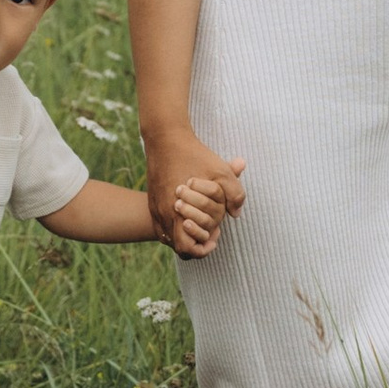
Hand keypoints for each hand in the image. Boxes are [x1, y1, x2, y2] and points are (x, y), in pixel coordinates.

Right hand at [143, 125, 242, 255]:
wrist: (165, 138)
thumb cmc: (194, 155)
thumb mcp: (221, 172)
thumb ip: (234, 194)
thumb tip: (236, 214)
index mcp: (178, 212)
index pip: (187, 249)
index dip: (203, 248)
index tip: (215, 236)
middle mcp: (163, 214)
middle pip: (178, 246)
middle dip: (196, 241)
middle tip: (210, 230)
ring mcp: (155, 208)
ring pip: (168, 237)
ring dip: (185, 234)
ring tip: (200, 220)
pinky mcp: (152, 201)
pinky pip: (161, 225)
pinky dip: (175, 226)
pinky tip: (188, 213)